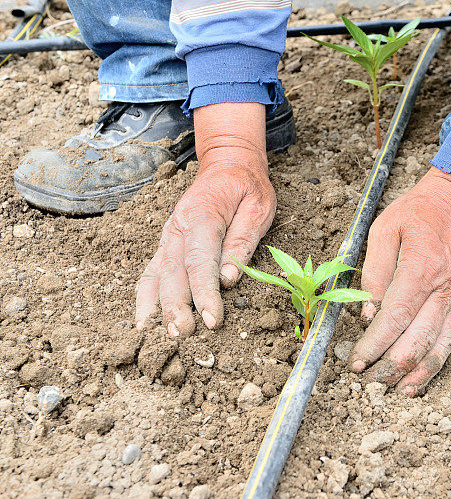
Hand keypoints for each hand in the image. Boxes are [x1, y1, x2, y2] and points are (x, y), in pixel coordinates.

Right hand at [135, 103, 274, 335]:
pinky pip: (152, 270)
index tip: (211, 320)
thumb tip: (229, 279)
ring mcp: (169, 234)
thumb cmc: (247, 186)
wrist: (227, 163)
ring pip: (156, 274)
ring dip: (156, 306)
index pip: (200, 262)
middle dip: (176, 307)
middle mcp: (178, 226)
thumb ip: (242, 242)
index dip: (204, 293)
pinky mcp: (168, 242)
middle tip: (184, 335)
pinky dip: (146, 295)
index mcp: (203, 216)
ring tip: (157, 335)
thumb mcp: (258, 208)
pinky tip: (145, 318)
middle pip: (173, 273)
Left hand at [349, 167, 450, 394]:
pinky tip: (415, 384)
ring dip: (410, 375)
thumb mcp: (384, 230)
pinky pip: (448, 344)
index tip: (355, 361)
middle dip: (388, 367)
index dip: (373, 345)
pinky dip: (432, 368)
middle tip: (365, 381)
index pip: (394, 319)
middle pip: (415, 341)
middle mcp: (442, 290)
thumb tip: (366, 314)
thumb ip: (373, 273)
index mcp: (420, 269)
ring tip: (388, 392)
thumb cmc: (416, 214)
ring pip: (434, 349)